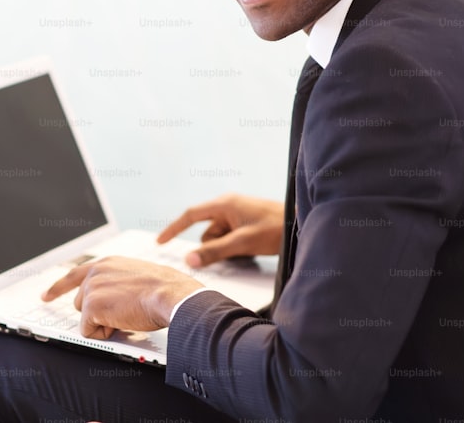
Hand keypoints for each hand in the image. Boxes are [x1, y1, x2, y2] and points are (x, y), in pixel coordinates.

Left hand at [42, 256, 202, 339]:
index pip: (75, 274)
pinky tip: (123, 323)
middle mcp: (96, 271)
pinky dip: (104, 334)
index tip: (46, 296)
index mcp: (107, 263)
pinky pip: (89, 331)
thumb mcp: (138, 277)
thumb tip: (115, 301)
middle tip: (123, 314)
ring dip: (104, 322)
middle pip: (81, 302)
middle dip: (97, 313)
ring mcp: (92, 287)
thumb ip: (119, 283)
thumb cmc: (164, 289)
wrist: (171, 295)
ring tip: (127, 315)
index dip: (58, 288)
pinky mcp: (92, 305)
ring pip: (85, 317)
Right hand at [158, 193, 283, 266]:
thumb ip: (215, 252)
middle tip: (236, 252)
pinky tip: (251, 251)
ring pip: (219, 239)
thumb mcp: (242, 243)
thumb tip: (190, 260)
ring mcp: (237, 216)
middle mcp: (228, 207)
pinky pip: (230, 239)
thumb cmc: (275, 228)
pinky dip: (235, 248)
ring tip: (249, 251)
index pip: (190, 215)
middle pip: (207, 232)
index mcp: (224, 204)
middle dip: (215, 247)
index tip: (160, 241)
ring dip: (227, 250)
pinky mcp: (245, 224)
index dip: (174, 228)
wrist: (302, 224)